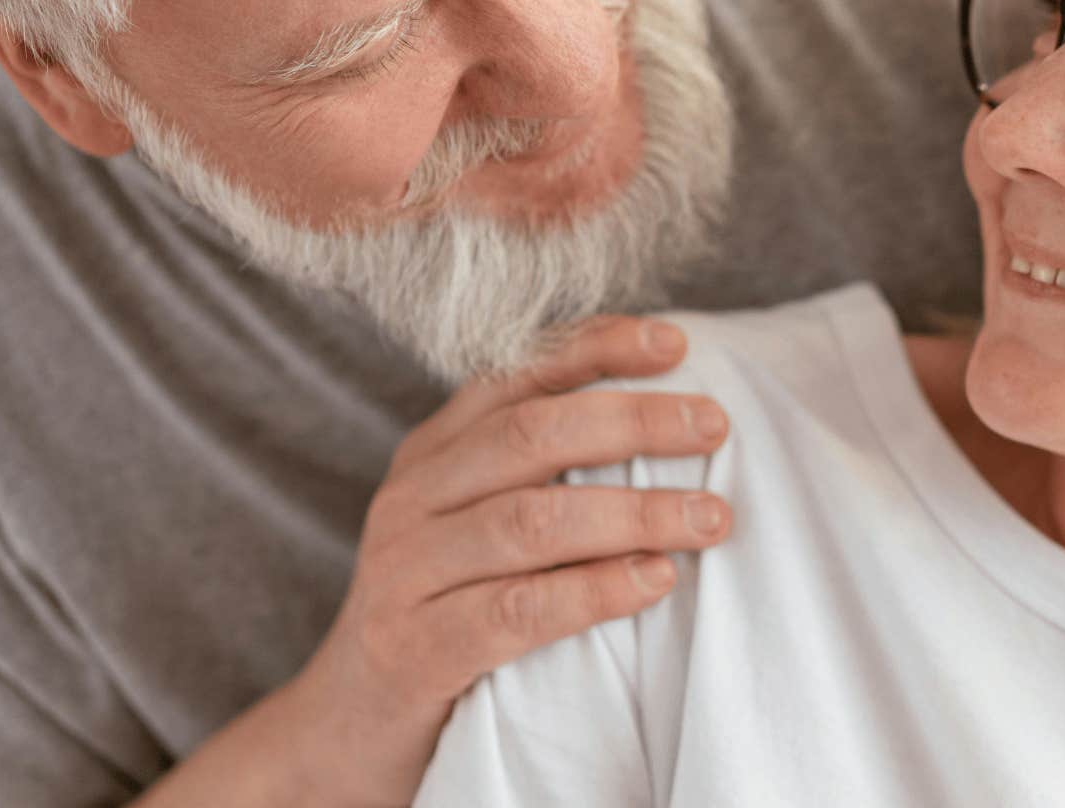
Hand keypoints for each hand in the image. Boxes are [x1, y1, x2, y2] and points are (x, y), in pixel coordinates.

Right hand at [289, 316, 733, 805]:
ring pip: (530, 521)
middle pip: (530, 436)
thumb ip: (540, 473)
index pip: (517, 374)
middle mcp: (414, 498)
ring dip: (634, 513)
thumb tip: (666, 422)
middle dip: (634, 423)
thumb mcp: (475, 522)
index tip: (675, 344)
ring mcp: (407, 571)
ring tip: (710, 518)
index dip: (597, 348)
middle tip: (714, 427)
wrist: (350, 720)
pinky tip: (654, 581)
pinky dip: (595, 591)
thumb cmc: (445, 608)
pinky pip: (518, 609)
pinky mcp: (417, 647)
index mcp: (433, 452)